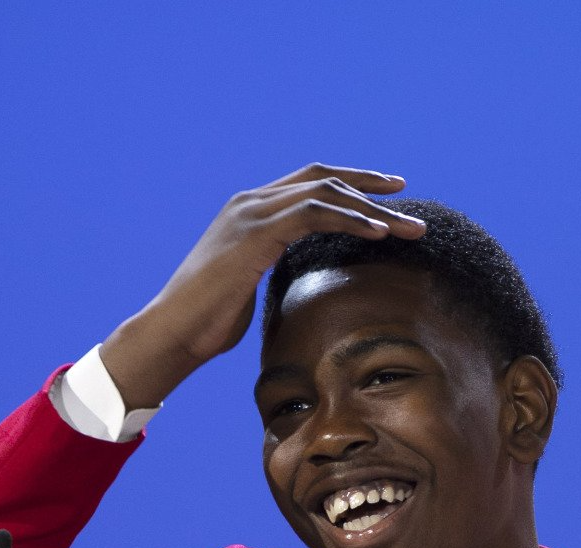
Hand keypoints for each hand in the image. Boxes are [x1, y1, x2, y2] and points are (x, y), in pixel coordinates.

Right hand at [99, 166, 424, 410]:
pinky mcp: (255, 233)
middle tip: (409, 201)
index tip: (386, 197)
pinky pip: (315, 214)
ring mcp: (251, 214)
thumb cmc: (204, 326)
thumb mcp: (247, 290)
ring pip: (326, 193)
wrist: (171, 335)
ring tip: (408, 228)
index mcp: (250, 212)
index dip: (351, 186)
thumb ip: (270, 272)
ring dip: (373, 209)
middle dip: (370, 187)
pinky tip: (377, 233)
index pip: (309, 184)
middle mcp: (251, 203)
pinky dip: (350, 220)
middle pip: (324, 178)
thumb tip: (295, 287)